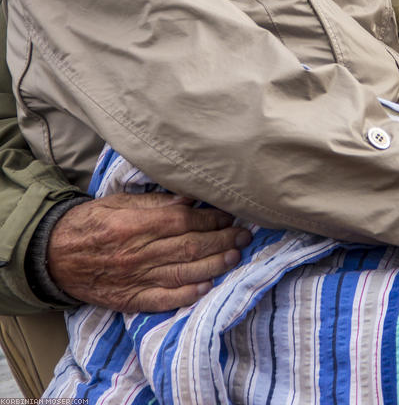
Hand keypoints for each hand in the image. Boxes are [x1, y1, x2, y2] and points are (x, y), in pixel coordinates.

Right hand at [47, 193, 251, 311]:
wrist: (55, 255)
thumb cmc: (90, 222)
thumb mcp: (119, 201)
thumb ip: (155, 202)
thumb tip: (189, 198)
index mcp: (135, 225)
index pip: (183, 221)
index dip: (211, 219)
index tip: (229, 216)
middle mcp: (138, 253)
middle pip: (189, 247)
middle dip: (221, 241)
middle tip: (243, 237)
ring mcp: (134, 279)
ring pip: (182, 274)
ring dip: (213, 266)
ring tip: (234, 258)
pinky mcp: (129, 299)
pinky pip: (162, 300)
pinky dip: (186, 296)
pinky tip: (206, 288)